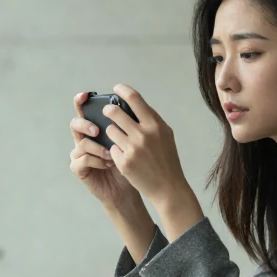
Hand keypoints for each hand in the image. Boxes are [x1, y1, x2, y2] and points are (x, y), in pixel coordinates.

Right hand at [69, 92, 138, 209]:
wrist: (129, 189)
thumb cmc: (132, 164)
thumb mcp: (133, 141)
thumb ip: (128, 124)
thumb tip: (128, 105)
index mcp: (97, 128)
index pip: (86, 110)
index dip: (82, 101)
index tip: (86, 95)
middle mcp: (86, 138)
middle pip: (76, 123)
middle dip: (85, 124)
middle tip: (97, 130)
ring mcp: (80, 153)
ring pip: (81, 142)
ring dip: (97, 147)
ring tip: (110, 155)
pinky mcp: (79, 168)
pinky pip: (82, 159)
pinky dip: (96, 160)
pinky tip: (108, 164)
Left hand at [102, 84, 188, 204]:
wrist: (168, 187)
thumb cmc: (167, 159)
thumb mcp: (165, 135)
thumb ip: (150, 119)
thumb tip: (134, 103)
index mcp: (155, 125)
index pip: (134, 98)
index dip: (122, 90)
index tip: (116, 89)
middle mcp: (143, 134)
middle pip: (114, 112)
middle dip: (108, 110)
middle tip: (108, 112)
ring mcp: (132, 149)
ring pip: (110, 130)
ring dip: (112, 132)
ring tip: (121, 139)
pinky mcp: (124, 162)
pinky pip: (111, 148)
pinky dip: (115, 150)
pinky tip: (124, 156)